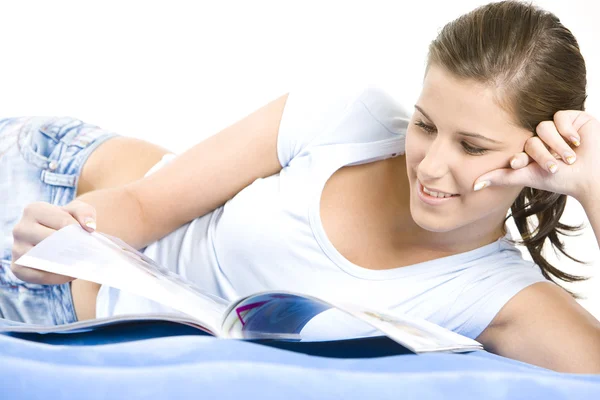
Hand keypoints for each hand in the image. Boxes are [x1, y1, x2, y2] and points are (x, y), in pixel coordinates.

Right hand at [11, 199, 96, 284]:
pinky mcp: (17, 268)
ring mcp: (16, 249)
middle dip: (73, 247)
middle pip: (53, 240)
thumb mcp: (78, 210)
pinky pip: (39, 275)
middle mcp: (20, 228)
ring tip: (81, 262)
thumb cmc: (67, 221)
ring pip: (44, 258)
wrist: (57, 237)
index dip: (79, 231)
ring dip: (66, 262)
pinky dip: (58, 276)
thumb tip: (89, 226)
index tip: (88, 235)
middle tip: (88, 252)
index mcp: (34, 210)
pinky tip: (70, 272)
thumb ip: (86, 212)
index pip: (63, 223)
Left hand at [473, 110, 599, 200]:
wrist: (592, 177)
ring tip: (569, 158)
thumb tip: (474, 186)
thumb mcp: (528, 177)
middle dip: (542, 156)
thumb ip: (501, 177)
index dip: (520, 157)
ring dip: (556, 146)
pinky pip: (559, 116)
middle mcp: (542, 138)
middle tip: (554, 167)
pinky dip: (566, 131)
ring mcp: (557, 127)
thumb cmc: (562, 179)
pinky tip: (576, 142)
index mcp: (530, 150)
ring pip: (543, 128)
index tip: (521, 165)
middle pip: (530, 139)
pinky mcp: (573, 118)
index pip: (518, 148)